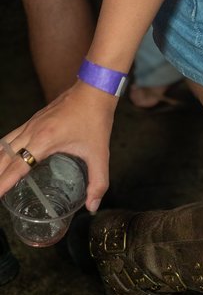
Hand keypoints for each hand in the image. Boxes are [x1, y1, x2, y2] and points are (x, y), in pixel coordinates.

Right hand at [0, 81, 116, 210]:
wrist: (95, 88)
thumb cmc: (96, 118)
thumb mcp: (100, 153)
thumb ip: (98, 181)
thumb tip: (93, 206)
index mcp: (45, 140)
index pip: (16, 167)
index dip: (3, 184)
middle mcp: (32, 131)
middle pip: (3, 157)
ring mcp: (31, 123)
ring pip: (3, 145)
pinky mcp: (33, 119)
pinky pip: (11, 136)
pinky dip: (3, 149)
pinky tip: (5, 158)